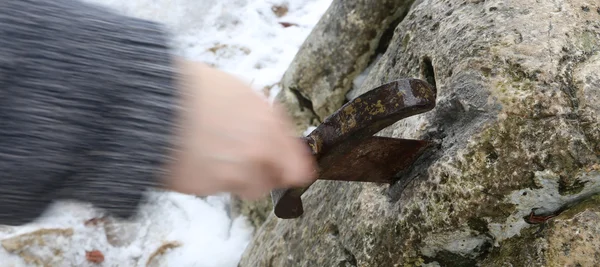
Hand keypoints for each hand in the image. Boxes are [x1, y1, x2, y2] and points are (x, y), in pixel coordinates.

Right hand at [165, 59, 315, 199]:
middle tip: (249, 156)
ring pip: (249, 189)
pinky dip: (211, 177)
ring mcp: (230, 176)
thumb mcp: (239, 90)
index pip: (299, 167)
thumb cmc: (191, 88)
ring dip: (240, 178)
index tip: (291, 166)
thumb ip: (265, 116)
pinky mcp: (205, 189)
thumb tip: (274, 129)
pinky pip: (218, 188)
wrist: (147, 104)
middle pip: (275, 182)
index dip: (294, 165)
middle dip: (266, 170)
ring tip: (219, 156)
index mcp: (269, 129)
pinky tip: (197, 157)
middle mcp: (256, 156)